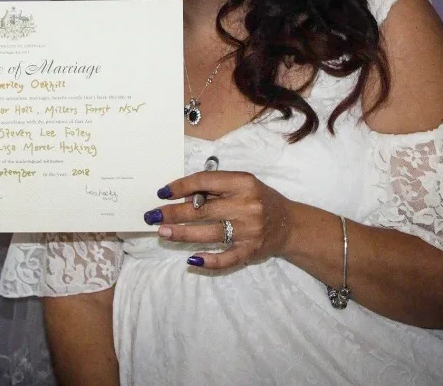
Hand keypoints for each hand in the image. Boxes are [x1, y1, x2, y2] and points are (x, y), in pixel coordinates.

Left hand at [145, 171, 297, 269]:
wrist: (290, 224)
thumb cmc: (259, 199)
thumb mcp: (242, 185)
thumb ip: (215, 188)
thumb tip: (182, 196)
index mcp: (243, 183)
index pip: (204, 181)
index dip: (180, 186)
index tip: (162, 193)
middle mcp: (247, 205)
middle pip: (202, 210)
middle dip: (173, 213)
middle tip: (151, 216)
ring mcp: (250, 230)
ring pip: (208, 233)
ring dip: (182, 234)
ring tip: (163, 232)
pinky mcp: (251, 251)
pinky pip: (226, 258)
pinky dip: (208, 261)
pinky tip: (191, 260)